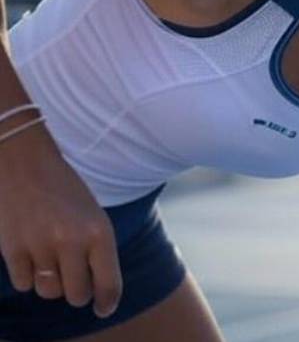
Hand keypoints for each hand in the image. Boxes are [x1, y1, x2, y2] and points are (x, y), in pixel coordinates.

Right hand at [0, 124, 120, 317]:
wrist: (27, 165)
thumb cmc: (66, 193)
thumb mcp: (94, 216)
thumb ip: (97, 251)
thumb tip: (95, 293)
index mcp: (100, 232)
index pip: (108, 284)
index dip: (107, 303)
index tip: (103, 309)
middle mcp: (73, 242)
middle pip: (77, 296)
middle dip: (77, 292)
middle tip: (74, 278)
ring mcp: (41, 247)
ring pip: (49, 292)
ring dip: (51, 282)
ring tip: (50, 257)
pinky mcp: (13, 250)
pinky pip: (23, 284)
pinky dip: (27, 275)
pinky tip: (30, 252)